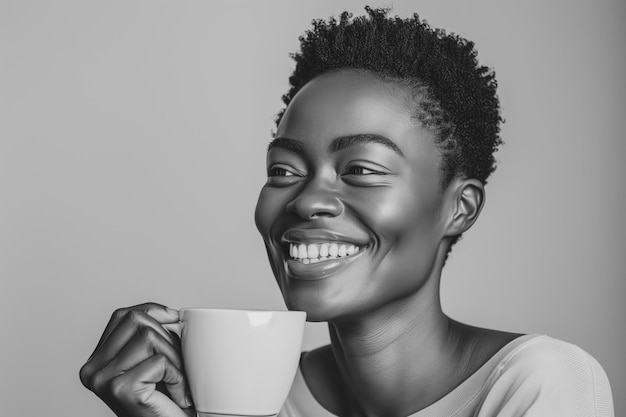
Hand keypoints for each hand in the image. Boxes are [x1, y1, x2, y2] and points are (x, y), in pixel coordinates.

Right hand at [79, 303, 194, 416]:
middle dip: (166, 336)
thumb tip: (171, 314)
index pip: (122, 315)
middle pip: (136, 320)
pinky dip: (178, 377)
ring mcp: (104, 379)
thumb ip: (149, 335)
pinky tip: (176, 395)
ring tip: (176, 381)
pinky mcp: (122, 389)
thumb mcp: (151, 361)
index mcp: (96, 360)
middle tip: (177, 363)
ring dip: (175, 358)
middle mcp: (93, 369)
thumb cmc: (163, 400)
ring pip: (150, 337)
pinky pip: (161, 362)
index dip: (152, 311)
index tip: (174, 320)